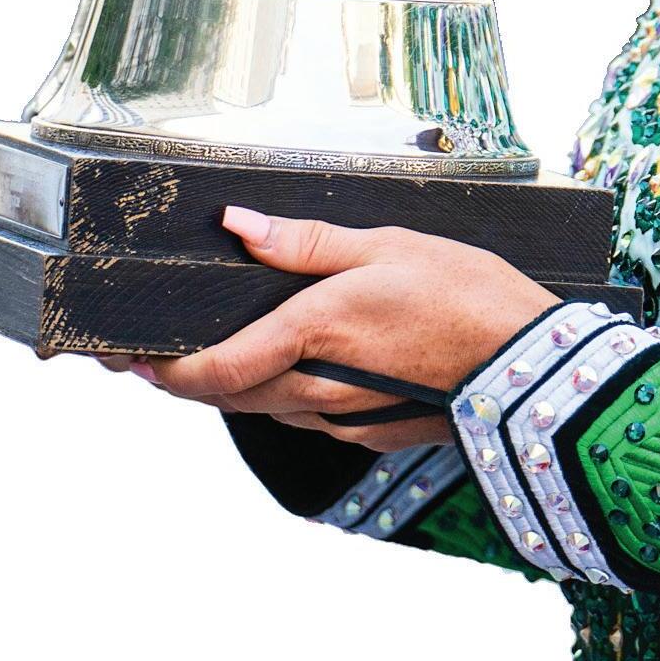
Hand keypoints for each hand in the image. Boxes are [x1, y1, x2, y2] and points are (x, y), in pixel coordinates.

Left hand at [107, 204, 559, 449]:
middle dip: (181, 379)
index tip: (127, 360)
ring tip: (204, 359)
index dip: (164, 372)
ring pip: (264, 409)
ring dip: (230, 389)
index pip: (216, 370)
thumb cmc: (467, 297)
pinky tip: (286, 371)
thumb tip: (239, 226)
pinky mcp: (371, 434)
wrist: (533, 367)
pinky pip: (307, 417)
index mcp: (315, 334)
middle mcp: (320, 388)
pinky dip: (281, 396)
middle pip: (228, 396)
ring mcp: (345, 419)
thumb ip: (305, 243)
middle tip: (143, 357)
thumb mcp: (386, 245)